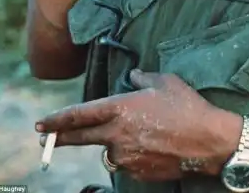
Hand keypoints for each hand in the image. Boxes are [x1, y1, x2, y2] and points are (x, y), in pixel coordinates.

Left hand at [36, 70, 240, 181]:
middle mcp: (116, 134)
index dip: (57, 119)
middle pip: (80, 138)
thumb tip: (133, 77)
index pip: (80, 114)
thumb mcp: (165, 82)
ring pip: (109, 150)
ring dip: (113, 143)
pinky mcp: (137, 172)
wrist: (207, 141)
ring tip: (141, 134)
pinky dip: (131, 154)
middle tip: (44, 140)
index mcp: (120, 109)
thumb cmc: (186, 106)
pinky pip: (127, 162)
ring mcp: (126, 156)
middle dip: (60, 138)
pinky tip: (152, 146)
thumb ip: (143, 78)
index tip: (41, 123)